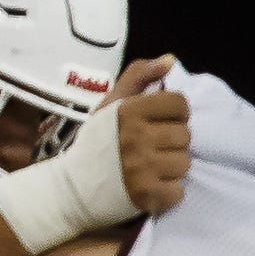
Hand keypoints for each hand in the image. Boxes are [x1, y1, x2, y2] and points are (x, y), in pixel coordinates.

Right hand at [103, 56, 190, 214]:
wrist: (69, 191)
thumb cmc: (95, 145)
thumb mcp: (109, 105)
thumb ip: (138, 77)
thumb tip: (170, 60)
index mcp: (129, 111)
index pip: (179, 104)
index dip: (173, 114)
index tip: (159, 124)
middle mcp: (136, 137)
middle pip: (185, 136)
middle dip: (171, 143)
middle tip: (151, 149)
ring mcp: (142, 168)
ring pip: (184, 163)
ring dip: (171, 168)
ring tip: (151, 169)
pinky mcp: (146, 195)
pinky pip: (177, 192)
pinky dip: (167, 193)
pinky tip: (151, 188)